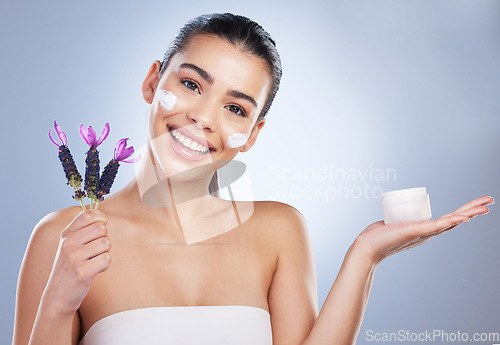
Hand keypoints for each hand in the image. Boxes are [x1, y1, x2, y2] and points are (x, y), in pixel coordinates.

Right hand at [42, 209, 110, 315]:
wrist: (57, 296)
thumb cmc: (69, 268)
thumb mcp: (69, 246)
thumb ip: (83, 230)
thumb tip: (103, 217)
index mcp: (66, 234)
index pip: (88, 214)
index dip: (101, 218)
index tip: (101, 228)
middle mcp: (68, 243)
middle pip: (101, 228)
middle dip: (104, 239)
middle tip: (96, 251)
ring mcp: (74, 257)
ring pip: (106, 243)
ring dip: (105, 253)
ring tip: (94, 261)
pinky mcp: (82, 271)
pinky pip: (106, 259)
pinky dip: (105, 265)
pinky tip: (95, 270)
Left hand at [355, 196, 492, 264]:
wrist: (367, 246)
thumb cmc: (377, 236)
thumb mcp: (393, 224)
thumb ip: (395, 222)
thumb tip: (393, 218)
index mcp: (425, 230)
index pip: (448, 219)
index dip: (463, 213)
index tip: (476, 207)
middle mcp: (428, 233)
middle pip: (455, 219)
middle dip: (473, 210)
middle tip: (490, 202)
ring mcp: (424, 232)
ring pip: (451, 221)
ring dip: (469, 213)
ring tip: (485, 207)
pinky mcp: (417, 231)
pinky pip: (438, 225)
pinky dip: (452, 221)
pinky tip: (465, 218)